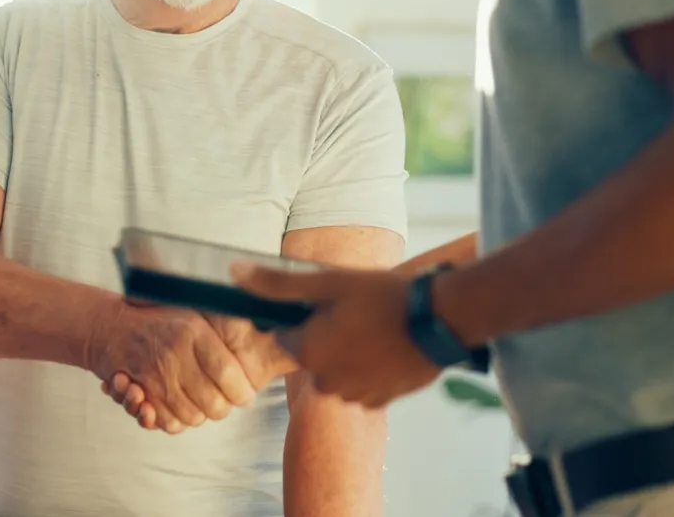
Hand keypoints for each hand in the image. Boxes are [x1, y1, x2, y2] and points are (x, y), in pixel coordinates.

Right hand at [87, 304, 257, 433]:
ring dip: (199, 414)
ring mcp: (155, 376)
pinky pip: (169, 423)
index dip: (242, 392)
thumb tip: (267, 333)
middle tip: (222, 401)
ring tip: (199, 400)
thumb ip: (225, 325)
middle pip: (214, 404)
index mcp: (193, 331)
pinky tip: (179, 406)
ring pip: (193, 417)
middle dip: (222, 407)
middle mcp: (174, 354)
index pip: (230, 375)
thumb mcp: (194, 312)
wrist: (112, 328)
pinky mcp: (140, 393)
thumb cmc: (160, 319)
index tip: (244, 394)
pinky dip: (177, 421)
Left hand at [233, 263, 440, 408]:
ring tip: (374, 329)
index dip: (306, 319)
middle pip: (313, 355)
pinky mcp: (379, 401)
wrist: (439, 321)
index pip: (287, 337)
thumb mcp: (327, 283)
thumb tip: (234, 273)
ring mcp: (354, 395)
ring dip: (348, 354)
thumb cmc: (383, 297)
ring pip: (338, 371)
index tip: (329, 306)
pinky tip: (387, 347)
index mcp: (308, 352)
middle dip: (327, 337)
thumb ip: (278, 283)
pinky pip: (362, 385)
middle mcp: (326, 382)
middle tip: (356, 314)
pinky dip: (369, 369)